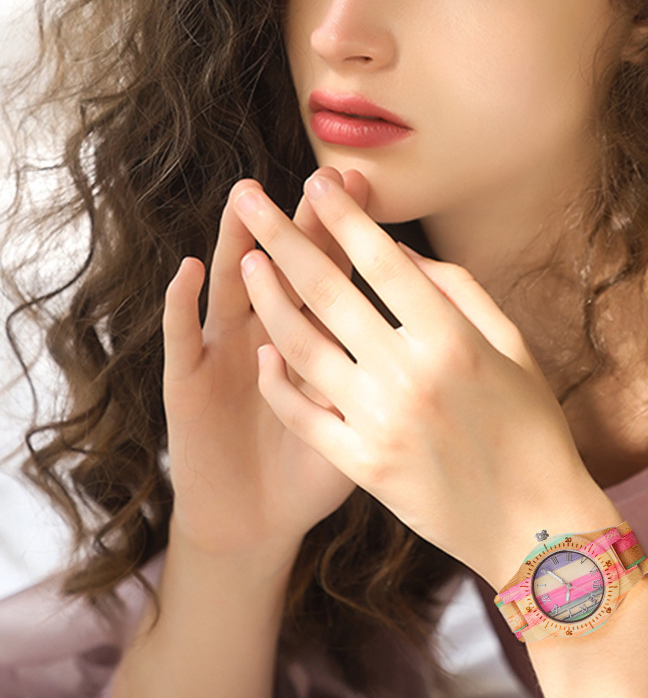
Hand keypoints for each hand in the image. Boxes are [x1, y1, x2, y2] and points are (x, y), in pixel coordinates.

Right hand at [161, 176, 369, 563]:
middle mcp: (268, 333)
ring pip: (231, 289)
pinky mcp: (187, 382)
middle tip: (317, 177)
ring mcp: (225, 352)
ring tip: (246, 201)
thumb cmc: (318, 470)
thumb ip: (382, 367)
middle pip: (287, 272)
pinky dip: (181, 305)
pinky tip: (191, 270)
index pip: (338, 275)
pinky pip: (181, 339)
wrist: (260, 520)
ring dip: (236, 245)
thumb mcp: (360, 418)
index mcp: (316, 339)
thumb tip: (415, 315)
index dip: (349, 234)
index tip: (365, 187)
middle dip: (304, 226)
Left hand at [232, 169, 619, 586]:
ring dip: (269, 300)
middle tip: (247, 199)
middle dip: (281, 237)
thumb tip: (403, 253)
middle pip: (329, 292)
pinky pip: (304, 413)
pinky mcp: (361, 466)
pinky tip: (266, 350)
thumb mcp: (513, 349)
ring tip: (247, 263)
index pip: (383, 263)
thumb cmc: (532, 428)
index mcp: (453, 340)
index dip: (345, 217)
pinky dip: (281, 380)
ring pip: (304, 347)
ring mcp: (379, 423)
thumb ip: (460, 292)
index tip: (316, 180)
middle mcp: (410, 375)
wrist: (534, 525)